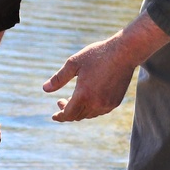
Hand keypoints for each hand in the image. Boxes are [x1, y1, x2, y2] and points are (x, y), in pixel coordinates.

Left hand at [43, 13, 169, 121]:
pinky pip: (99, 111)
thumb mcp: (74, 63)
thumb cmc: (98, 55)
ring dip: (79, 111)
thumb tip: (44, 89)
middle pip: (78, 116)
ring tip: (73, 99)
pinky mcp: (115, 102)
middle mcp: (96, 104)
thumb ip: (58, 78)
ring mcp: (107, 105)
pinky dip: (91, 109)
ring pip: (89, 115)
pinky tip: (88, 99)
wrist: (124, 52)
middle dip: (67, 111)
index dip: (60, 116)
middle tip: (61, 101)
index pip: (68, 114)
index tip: (54, 116)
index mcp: (83, 95)